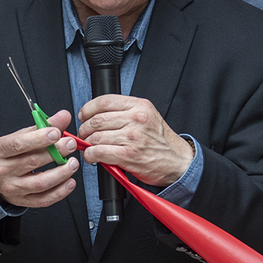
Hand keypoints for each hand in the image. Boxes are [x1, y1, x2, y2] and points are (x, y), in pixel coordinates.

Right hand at [0, 110, 79, 209]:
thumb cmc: (8, 155)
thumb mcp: (18, 137)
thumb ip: (41, 126)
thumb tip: (63, 116)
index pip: (18, 144)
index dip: (39, 139)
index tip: (56, 133)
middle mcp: (2, 170)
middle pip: (32, 162)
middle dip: (55, 152)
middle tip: (71, 144)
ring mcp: (12, 188)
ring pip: (40, 183)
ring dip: (61, 173)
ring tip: (73, 163)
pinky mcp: (22, 201)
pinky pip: (44, 199)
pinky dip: (60, 192)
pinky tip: (69, 182)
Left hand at [77, 95, 192, 186]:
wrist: (178, 161)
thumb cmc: (161, 141)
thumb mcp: (148, 116)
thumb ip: (125, 112)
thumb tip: (97, 114)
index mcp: (140, 106)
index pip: (104, 101)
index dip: (88, 109)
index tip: (84, 116)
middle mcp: (137, 119)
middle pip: (97, 119)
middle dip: (85, 129)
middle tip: (84, 135)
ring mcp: (133, 137)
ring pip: (96, 136)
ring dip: (87, 144)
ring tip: (89, 147)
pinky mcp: (129, 154)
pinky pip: (99, 152)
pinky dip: (90, 155)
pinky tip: (93, 157)